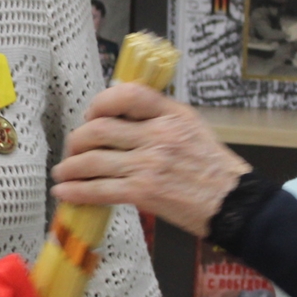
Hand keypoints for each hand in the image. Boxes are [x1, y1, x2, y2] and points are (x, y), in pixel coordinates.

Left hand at [50, 84, 250, 237]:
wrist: (234, 203)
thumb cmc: (213, 167)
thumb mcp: (191, 127)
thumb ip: (159, 118)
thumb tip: (121, 118)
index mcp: (171, 114)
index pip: (127, 94)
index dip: (100, 103)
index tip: (91, 116)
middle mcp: (158, 135)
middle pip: (99, 128)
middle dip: (77, 140)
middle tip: (72, 149)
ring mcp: (149, 164)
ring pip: (93, 160)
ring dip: (69, 167)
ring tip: (62, 172)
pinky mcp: (144, 193)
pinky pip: (99, 189)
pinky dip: (76, 191)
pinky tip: (64, 192)